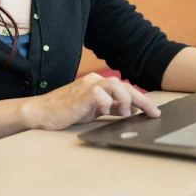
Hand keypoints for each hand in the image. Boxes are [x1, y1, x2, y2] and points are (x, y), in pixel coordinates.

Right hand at [23, 73, 160, 130]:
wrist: (41, 113)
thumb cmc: (65, 112)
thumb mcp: (93, 111)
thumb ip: (110, 108)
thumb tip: (131, 110)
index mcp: (97, 84)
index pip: (124, 88)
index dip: (141, 99)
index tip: (153, 111)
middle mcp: (94, 81)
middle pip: (123, 85)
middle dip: (141, 99)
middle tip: (153, 112)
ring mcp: (87, 86)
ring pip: (115, 85)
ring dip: (125, 99)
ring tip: (126, 113)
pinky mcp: (81, 94)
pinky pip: (99, 94)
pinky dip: (106, 103)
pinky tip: (106, 111)